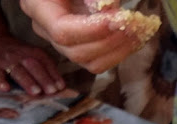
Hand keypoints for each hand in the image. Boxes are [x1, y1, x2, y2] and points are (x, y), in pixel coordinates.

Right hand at [0, 35, 64, 95]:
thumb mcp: (32, 57)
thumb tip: (62, 88)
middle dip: (43, 78)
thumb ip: (46, 70)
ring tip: (36, 91)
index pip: (44, 61)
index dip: (53, 73)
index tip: (61, 87)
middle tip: (51, 91)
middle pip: (33, 65)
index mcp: (32, 52)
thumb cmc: (17, 56)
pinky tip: (5, 88)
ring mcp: (5, 60)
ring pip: (17, 70)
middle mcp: (20, 55)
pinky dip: (0, 81)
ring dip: (27, 81)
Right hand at [20, 0, 147, 73]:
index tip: (117, 19)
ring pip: (89, 62)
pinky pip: (97, 60)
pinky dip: (118, 52)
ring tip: (138, 33)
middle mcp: (45, 30)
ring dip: (118, 51)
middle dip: (109, 42)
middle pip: (77, 52)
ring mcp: (61, 42)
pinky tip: (133, 39)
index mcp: (38, 7)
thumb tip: (110, 8)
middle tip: (134, 26)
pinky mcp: (77, 45)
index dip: (91, 30)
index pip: (62, 31)